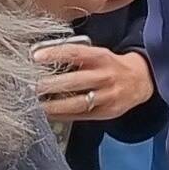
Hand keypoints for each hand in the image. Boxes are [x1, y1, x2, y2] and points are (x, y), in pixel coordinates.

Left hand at [33, 41, 153, 127]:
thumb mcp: (98, 54)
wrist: (139, 81)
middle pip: (73, 82)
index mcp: (100, 57)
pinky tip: (49, 114)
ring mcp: (106, 96)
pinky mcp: (106, 113)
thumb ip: (76, 57)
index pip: (75, 53)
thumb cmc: (110, 66)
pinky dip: (62, 116)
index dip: (55, 54)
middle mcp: (104, 77)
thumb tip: (44, 59)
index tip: (36, 57)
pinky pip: (80, 116)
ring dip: (53, 106)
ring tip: (35, 105)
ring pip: (76, 103)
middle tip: (28, 86)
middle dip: (49, 85)